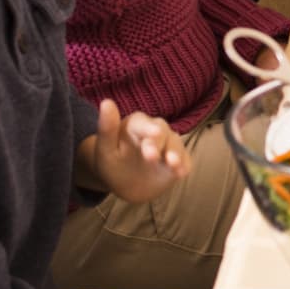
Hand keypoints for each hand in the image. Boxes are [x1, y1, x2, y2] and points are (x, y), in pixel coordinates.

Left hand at [77, 100, 191, 203]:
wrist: (126, 186)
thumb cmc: (113, 164)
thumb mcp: (105, 150)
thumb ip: (106, 128)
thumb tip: (106, 102)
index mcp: (136, 125)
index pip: (142, 122)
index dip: (148, 128)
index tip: (154, 134)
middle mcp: (156, 131)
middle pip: (162, 131)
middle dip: (158, 143)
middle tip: (151, 157)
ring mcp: (169, 146)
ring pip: (175, 144)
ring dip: (175, 154)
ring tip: (173, 165)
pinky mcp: (179, 160)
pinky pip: (184, 161)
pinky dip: (184, 166)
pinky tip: (181, 173)